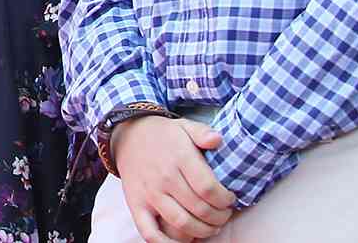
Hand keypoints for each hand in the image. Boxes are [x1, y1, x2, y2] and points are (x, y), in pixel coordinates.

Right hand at [111, 115, 233, 241]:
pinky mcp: (136, 204)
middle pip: (200, 210)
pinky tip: (184, 241)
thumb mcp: (184, 126)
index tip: (230, 199)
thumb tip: (217, 139)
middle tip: (224, 215)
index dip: (225, 200)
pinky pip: (150, 232)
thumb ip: (203, 132)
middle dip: (219, 218)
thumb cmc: (162, 135)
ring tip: (210, 226)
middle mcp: (164, 177)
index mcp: (179, 158)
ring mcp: (149, 193)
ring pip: (182, 224)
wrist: (127, 136)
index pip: (209, 189)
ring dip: (203, 231)